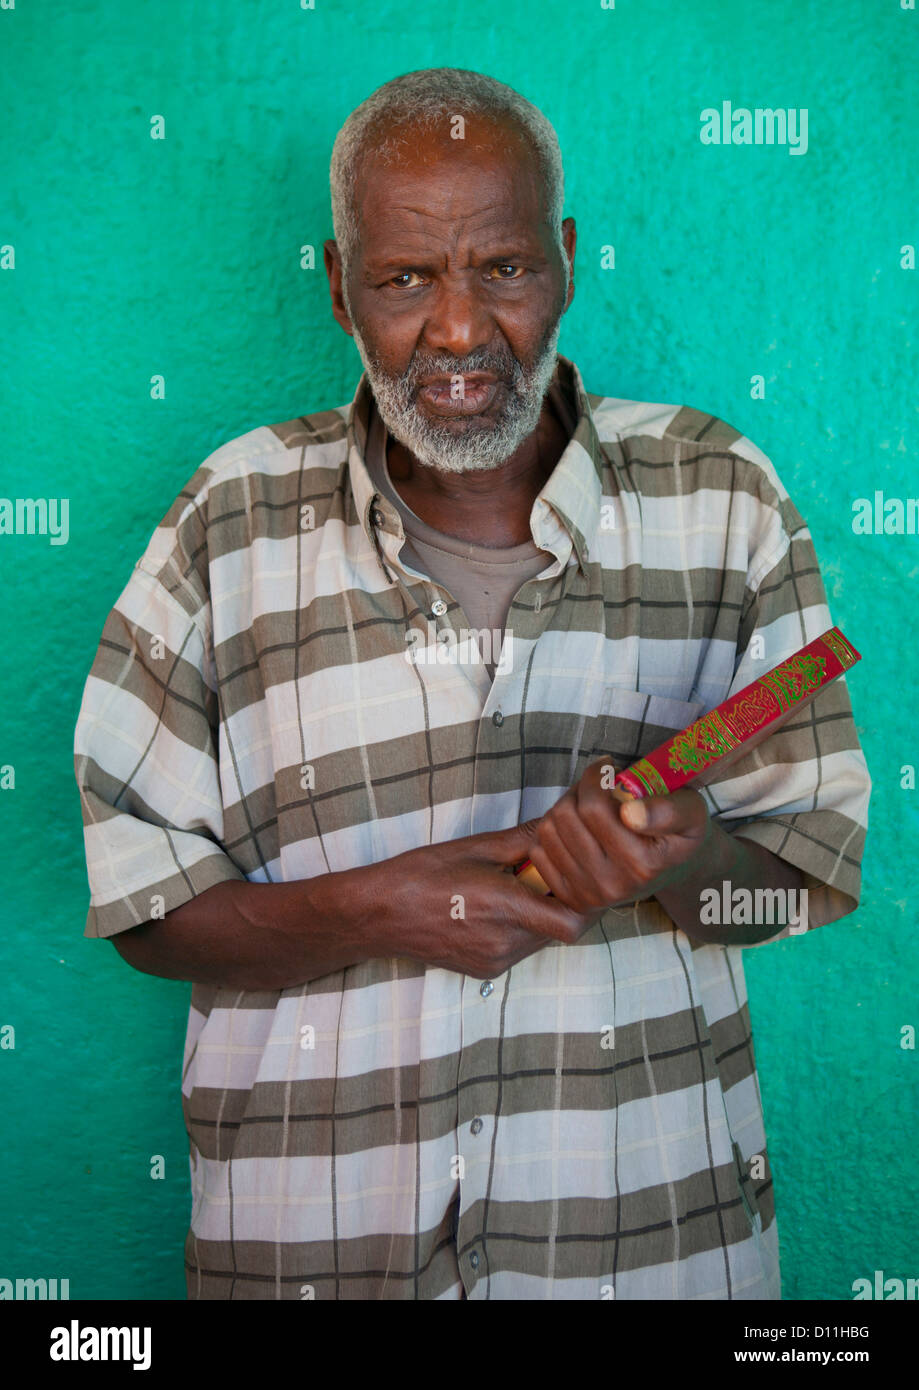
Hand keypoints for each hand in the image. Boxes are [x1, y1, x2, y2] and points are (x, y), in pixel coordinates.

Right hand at [374, 822, 608, 978]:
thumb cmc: (421, 875)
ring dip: (542, 915)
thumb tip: (558, 822)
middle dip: (564, 902)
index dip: (588, 902)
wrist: (378, 915)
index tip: (583, 877)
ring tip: (519, 887)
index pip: (574, 922)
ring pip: (541, 940)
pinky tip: (498, 907)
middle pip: (561, 931)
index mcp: (506, 908)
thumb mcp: (475, 847)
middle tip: (550, 873)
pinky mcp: (485, 970)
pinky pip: (520, 949)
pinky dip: (521, 928)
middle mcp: (505, 943)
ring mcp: (495, 962)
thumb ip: (523, 840)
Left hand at [521, 758, 713, 912]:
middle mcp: (613, 885)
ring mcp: (588, 894)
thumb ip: (668, 810)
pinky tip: (576, 828)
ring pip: (548, 828)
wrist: (672, 869)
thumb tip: (631, 813)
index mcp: (642, 864)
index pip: (593, 807)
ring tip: (589, 805)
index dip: (596, 776)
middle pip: (566, 815)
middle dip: (580, 789)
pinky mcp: (569, 896)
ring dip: (565, 806)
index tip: (609, 767)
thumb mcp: (691, 813)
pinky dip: (553, 830)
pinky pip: (538, 850)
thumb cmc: (678, 831)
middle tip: (599, 786)